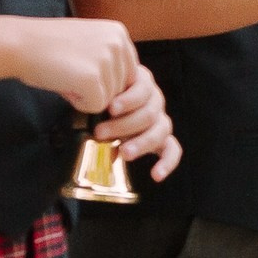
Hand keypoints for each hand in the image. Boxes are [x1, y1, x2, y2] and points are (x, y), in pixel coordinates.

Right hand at [9, 16, 139, 114]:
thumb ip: (108, 60)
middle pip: (121, 88)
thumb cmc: (47, 47)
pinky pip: (96, 106)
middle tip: (69, 72)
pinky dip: (78, 103)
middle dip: (95, 89)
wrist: (18, 44)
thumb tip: (123, 93)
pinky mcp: (93, 78)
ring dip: (86, 95)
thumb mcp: (88, 43)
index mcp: (118, 32)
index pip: (128, 72)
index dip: (104, 79)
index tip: (82, 71)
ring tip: (65, 75)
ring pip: (109, 99)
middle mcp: (118, 43)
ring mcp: (107, 59)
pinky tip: (63, 84)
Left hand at [92, 64, 180, 178]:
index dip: (129, 100)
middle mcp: (155, 100)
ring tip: (123, 153)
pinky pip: (172, 149)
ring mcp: (160, 120)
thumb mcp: (98, 91)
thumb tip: (86, 109)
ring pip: (160, 131)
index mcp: (142, 82)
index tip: (111, 108)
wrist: (103, 105)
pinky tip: (156, 175)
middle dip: (124, 125)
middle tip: (100, 132)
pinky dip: (167, 162)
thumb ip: (96, 97)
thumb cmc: (99, 96)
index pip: (143, 89)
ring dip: (141, 143)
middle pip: (149, 113)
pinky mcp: (163, 139)